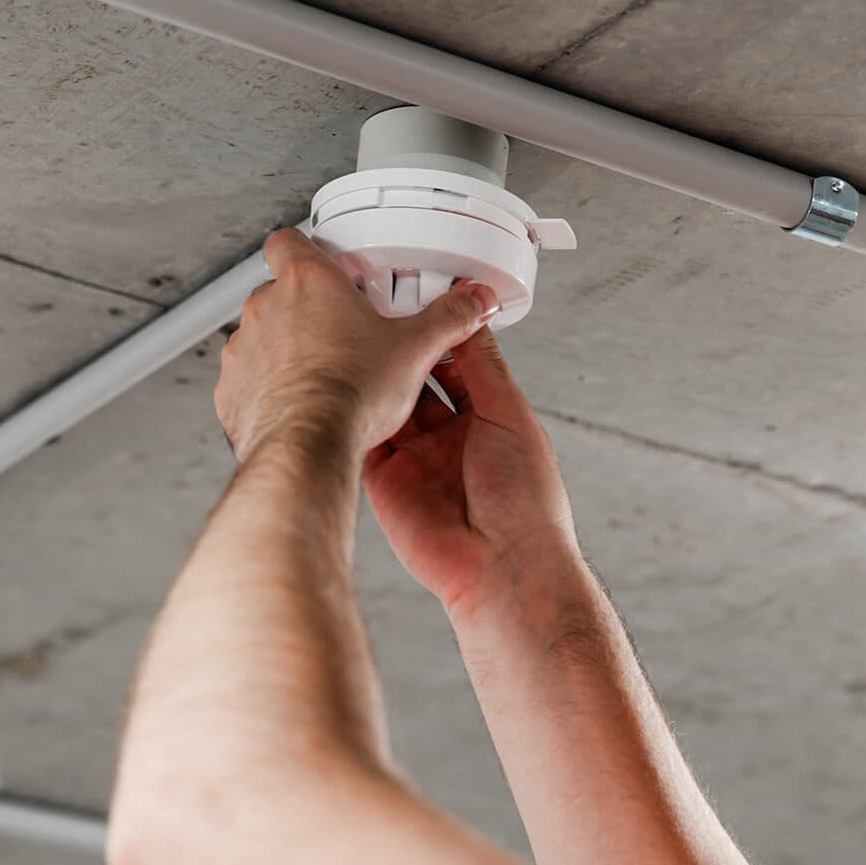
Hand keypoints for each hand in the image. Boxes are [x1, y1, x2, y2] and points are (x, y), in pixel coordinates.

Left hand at [216, 228, 500, 460]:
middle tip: (343, 332)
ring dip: (287, 349)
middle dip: (308, 309)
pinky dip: (271, 388)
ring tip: (326, 374)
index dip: (306, 251)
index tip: (328, 268)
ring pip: (264, 336)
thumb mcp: (415, 349)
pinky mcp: (231, 390)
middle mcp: (266, 308)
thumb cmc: (350, 395)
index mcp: (308, 282)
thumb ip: (448, 319)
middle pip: (281, 292)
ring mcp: (244, 349)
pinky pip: (249, 379)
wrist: (307, 449)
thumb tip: (473, 303)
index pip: (288, 241)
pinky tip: (302, 405)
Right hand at [362, 326, 583, 617]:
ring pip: (387, 405)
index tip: (419, 299)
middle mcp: (448, 439)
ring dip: (372, 378)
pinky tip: (340, 382)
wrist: (502, 565)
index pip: (456, 364)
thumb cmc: (525, 499)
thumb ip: (483, 367)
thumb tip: (472, 318)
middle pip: (415, 381)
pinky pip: (364, 439)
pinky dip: (353, 413)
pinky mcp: (384, 481)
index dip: (438, 335)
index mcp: (487, 420)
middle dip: (398, 352)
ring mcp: (415, 460)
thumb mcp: (510, 414)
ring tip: (352, 338)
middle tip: (375, 314)